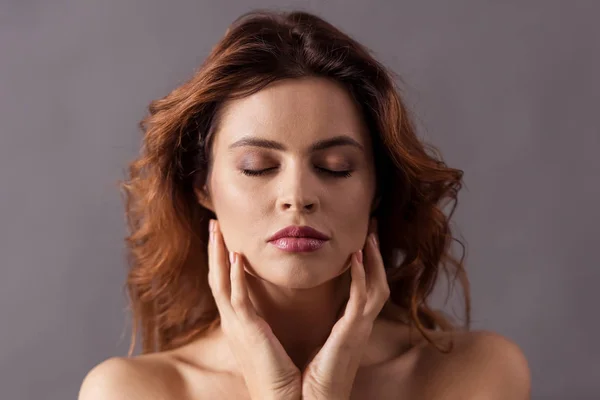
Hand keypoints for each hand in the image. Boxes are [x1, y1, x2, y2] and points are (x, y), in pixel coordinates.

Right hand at [207, 220, 301, 399]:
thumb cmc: (280, 374)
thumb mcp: (268, 341)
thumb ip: (264, 323)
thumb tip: (269, 309)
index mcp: (239, 323)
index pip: (225, 284)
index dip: (222, 259)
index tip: (224, 238)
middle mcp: (232, 322)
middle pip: (217, 277)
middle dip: (214, 250)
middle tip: (213, 224)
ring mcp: (236, 326)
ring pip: (220, 281)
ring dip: (218, 254)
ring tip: (216, 230)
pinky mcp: (246, 331)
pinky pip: (236, 297)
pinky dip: (235, 275)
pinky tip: (237, 255)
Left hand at [301, 225, 389, 399]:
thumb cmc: (302, 380)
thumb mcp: (311, 344)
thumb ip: (314, 324)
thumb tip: (300, 306)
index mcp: (350, 329)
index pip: (365, 291)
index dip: (368, 267)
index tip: (361, 243)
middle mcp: (359, 328)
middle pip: (379, 284)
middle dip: (377, 258)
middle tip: (372, 230)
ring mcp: (358, 331)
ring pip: (377, 288)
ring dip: (375, 261)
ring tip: (368, 236)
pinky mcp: (351, 335)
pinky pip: (362, 300)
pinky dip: (362, 277)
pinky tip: (355, 257)